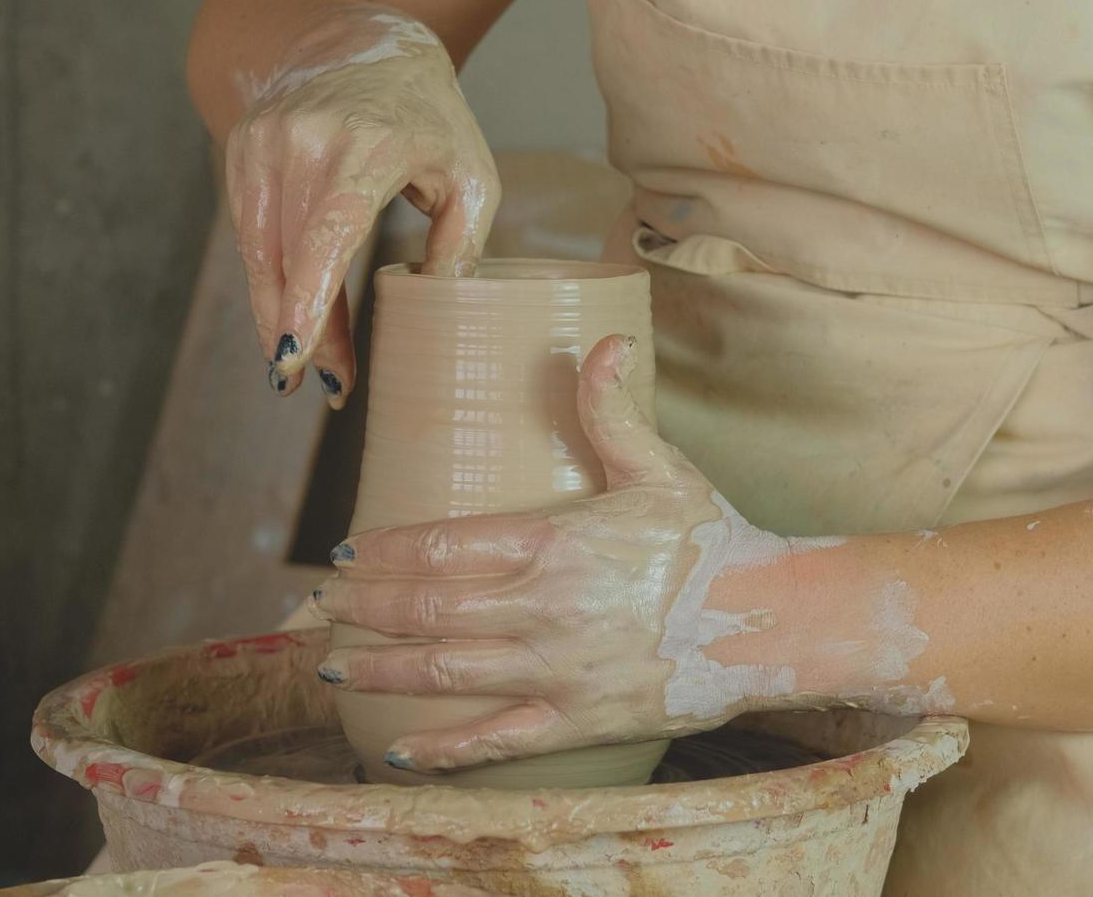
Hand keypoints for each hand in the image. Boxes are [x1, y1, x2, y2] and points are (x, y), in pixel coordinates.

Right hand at [223, 4, 499, 406]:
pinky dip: (267, 280)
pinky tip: (286, 319)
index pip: (330, 230)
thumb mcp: (471, 173)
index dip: (312, 298)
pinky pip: (249, 233)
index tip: (299, 356)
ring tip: (306, 367)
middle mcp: (307, 138)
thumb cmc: (427, 116)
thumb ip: (462, 241)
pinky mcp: (242, 148)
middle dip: (306, 330)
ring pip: (262, 252)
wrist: (357, 41)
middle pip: (293, 257)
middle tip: (327, 386)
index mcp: (371, 143)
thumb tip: (436, 302)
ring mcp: (266, 140)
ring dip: (281, 315)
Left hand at [309, 335, 822, 772]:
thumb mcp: (661, 466)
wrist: (772, 621)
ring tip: (333, 663)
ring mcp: (554, 670)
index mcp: (553, 542)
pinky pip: (492, 741)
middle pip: (426, 608)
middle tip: (320, 607)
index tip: (349, 555)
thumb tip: (599, 343)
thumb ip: (612, 408)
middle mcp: (542, 608)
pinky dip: (440, 748)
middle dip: (363, 608)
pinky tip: (396, 748)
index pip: (443, 544)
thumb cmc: (713, 540)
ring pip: (443, 672)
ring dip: (379, 667)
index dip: (386, 551)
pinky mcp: (575, 721)